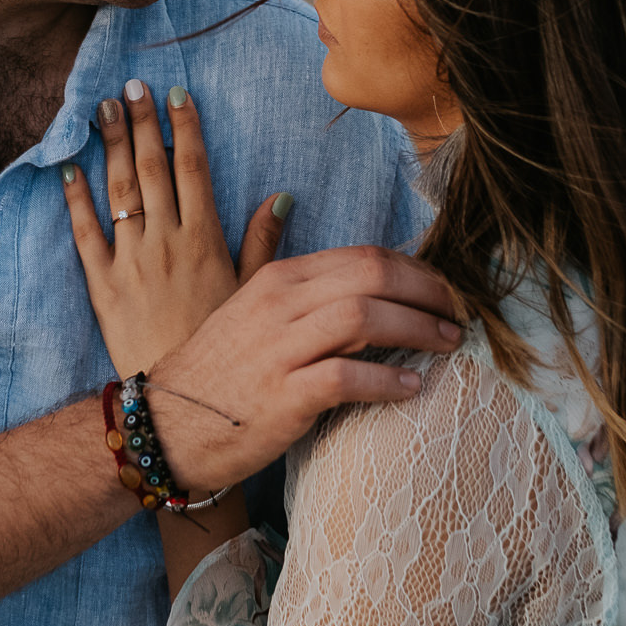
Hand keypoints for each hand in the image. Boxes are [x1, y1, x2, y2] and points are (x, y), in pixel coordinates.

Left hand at [61, 80, 288, 375]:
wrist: (184, 404)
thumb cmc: (224, 347)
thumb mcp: (254, 293)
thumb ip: (263, 242)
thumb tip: (280, 195)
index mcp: (205, 240)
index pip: (194, 169)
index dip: (185, 127)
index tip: (176, 94)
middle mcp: (166, 243)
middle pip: (153, 170)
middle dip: (142, 123)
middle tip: (132, 86)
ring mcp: (130, 262)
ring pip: (120, 192)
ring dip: (112, 146)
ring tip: (102, 107)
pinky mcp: (101, 287)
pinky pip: (84, 235)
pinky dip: (75, 200)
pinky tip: (68, 168)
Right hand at [147, 246, 464, 489]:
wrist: (167, 426)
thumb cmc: (215, 367)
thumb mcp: (240, 298)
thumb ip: (267, 251)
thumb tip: (283, 199)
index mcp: (278, 279)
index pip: (362, 256)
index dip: (415, 270)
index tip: (442, 291)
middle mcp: (280, 304)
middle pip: (372, 276)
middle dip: (428, 291)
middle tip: (459, 313)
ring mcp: (280, 349)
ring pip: (365, 318)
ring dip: (418, 328)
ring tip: (448, 344)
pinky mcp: (283, 396)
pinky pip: (346, 379)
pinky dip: (386, 381)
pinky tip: (411, 386)